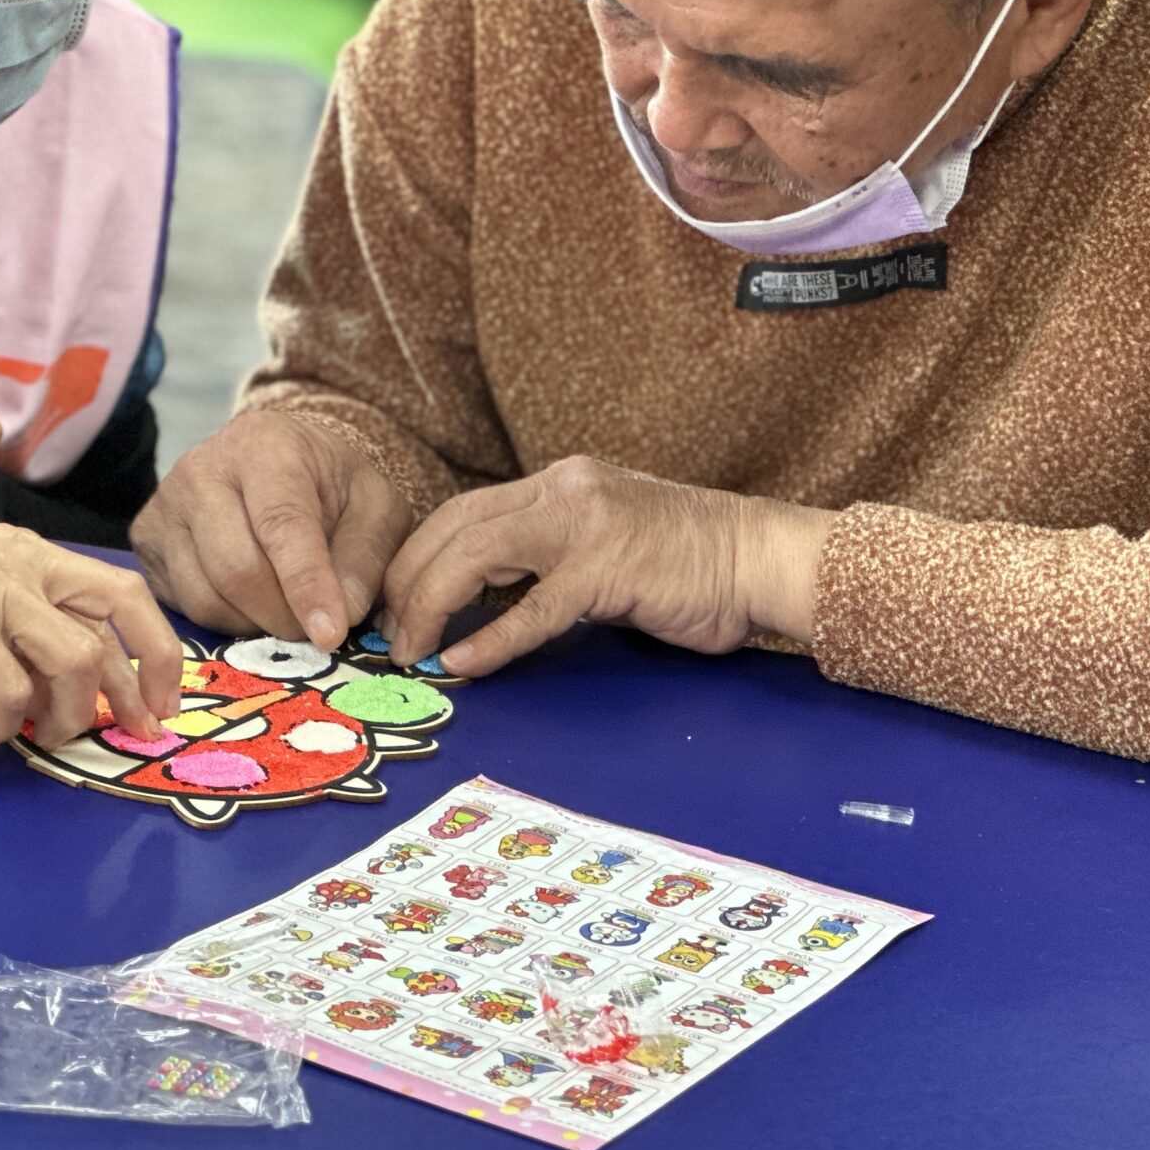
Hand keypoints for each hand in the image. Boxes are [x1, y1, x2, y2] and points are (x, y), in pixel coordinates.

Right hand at [0, 523, 182, 749]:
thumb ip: (28, 647)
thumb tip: (74, 699)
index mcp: (32, 555)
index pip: (120, 593)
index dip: (156, 649)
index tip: (160, 701)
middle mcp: (22, 560)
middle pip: (118, 612)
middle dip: (138, 683)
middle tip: (132, 732)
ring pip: (73, 657)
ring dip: (63, 714)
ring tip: (32, 736)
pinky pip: (11, 688)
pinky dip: (4, 724)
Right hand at [129, 409, 416, 648]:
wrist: (278, 458)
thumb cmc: (330, 484)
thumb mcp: (375, 507)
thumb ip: (367, 558)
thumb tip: (340, 615)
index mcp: (266, 448)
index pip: (281, 524)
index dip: (306, 585)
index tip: (330, 635)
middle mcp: (202, 470)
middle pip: (236, 569)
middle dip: (283, 616)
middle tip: (315, 633)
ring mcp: (165, 505)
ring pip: (205, 597)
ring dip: (254, 625)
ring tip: (285, 614)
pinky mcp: (145, 539)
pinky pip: (182, 605)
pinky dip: (223, 622)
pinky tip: (250, 604)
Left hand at [381, 457, 831, 677]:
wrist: (760, 556)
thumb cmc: (686, 564)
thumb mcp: (602, 544)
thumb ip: (544, 561)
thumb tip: (478, 604)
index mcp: (557, 484)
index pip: (462, 511)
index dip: (417, 557)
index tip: (394, 603)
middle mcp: (562, 490)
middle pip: (454, 527)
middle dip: (408, 582)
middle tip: (388, 636)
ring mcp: (584, 525)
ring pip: (477, 556)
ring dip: (432, 607)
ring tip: (411, 652)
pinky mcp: (609, 569)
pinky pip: (532, 608)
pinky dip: (490, 638)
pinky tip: (464, 666)